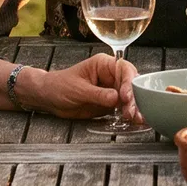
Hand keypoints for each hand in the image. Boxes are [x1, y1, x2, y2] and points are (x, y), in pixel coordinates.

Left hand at [18, 53, 137, 119]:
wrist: (49, 98)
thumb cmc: (59, 86)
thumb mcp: (78, 90)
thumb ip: (97, 94)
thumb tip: (116, 98)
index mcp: (103, 64)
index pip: (123, 69)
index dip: (129, 82)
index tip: (126, 96)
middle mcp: (110, 75)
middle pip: (130, 84)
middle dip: (134, 97)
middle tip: (132, 112)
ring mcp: (111, 90)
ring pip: (129, 97)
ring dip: (134, 107)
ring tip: (137, 118)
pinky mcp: (109, 103)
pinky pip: (122, 108)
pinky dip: (128, 114)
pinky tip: (134, 120)